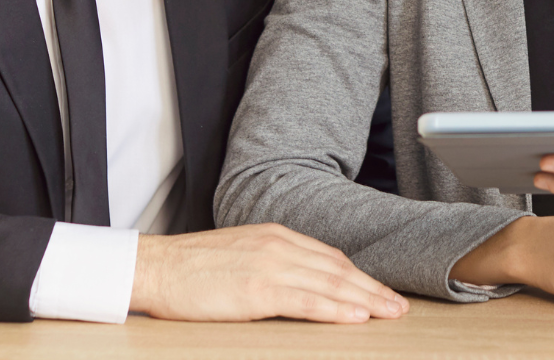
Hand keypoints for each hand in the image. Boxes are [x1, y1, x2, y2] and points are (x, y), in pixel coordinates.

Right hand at [130, 223, 407, 322]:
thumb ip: (270, 262)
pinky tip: (354, 318)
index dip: (358, 276)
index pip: (329, 256)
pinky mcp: (257, 289)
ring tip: (388, 314)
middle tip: (398, 306)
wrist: (155, 267)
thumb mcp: (239, 253)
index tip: (378, 290)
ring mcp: (270, 266)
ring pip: (330, 284)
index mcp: (275, 235)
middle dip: (371, 288)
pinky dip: (335, 310)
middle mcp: (279, 246)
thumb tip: (296, 282)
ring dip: (364, 301)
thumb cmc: (190, 267)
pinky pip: (306, 301)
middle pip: (338, 269)